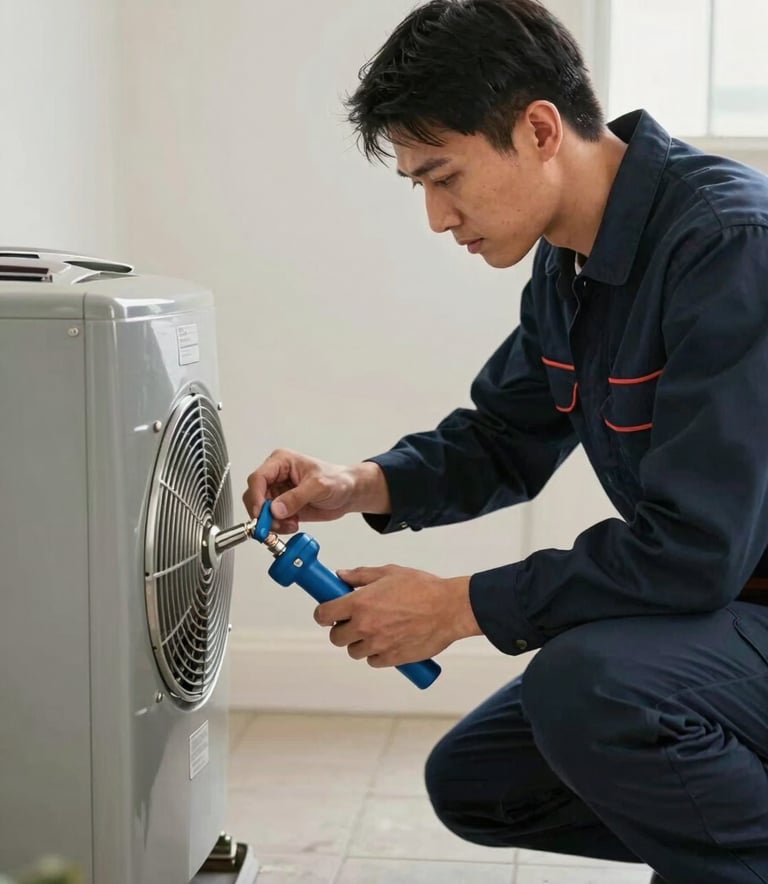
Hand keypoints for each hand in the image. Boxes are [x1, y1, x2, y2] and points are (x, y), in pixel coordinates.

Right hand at [243, 449, 389, 533]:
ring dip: (272, 522)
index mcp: (281, 462)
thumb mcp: (319, 486)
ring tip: (290, 524)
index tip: (261, 513)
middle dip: (262, 513)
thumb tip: (275, 509)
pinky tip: (293, 524)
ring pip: (261, 510)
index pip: (258, 478)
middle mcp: (276, 476)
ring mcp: (278, 492)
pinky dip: (279, 526)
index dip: (256, 497)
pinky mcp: (282, 506)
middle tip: (274, 525)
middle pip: (254, 495)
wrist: (349, 493)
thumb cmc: (337, 480)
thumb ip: (296, 497)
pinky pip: (271, 519)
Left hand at [313, 565, 481, 667]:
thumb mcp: (389, 572)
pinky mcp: (392, 659)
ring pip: (354, 651)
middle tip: (354, 621)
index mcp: (360, 603)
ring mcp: (378, 645)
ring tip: (375, 631)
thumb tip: (341, 576)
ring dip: (359, 642)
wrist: (449, 609)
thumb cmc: (423, 588)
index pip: (324, 614)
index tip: (328, 612)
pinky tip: (387, 641)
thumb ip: (361, 576)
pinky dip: (376, 654)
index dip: (323, 613)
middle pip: (336, 637)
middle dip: (341, 629)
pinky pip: (373, 661)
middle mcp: (365, 626)